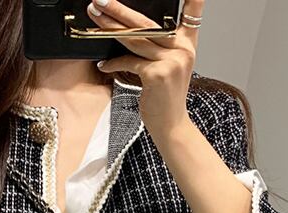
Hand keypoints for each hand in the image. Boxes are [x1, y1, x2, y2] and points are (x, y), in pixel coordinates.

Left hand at [90, 0, 203, 136]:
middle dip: (120, 9)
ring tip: (95, 17)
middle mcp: (182, 49)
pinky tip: (104, 65)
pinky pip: (130, 61)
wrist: (171, 126)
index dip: (193, 1)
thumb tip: (131, 30)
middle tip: (101, 0)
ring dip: (110, 27)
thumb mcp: (170, 67)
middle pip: (148, 22)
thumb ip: (160, 47)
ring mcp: (171, 61)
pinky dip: (114, 64)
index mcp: (187, 44)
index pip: (192, 15)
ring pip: (135, 38)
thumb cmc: (165, 98)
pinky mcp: (157, 74)